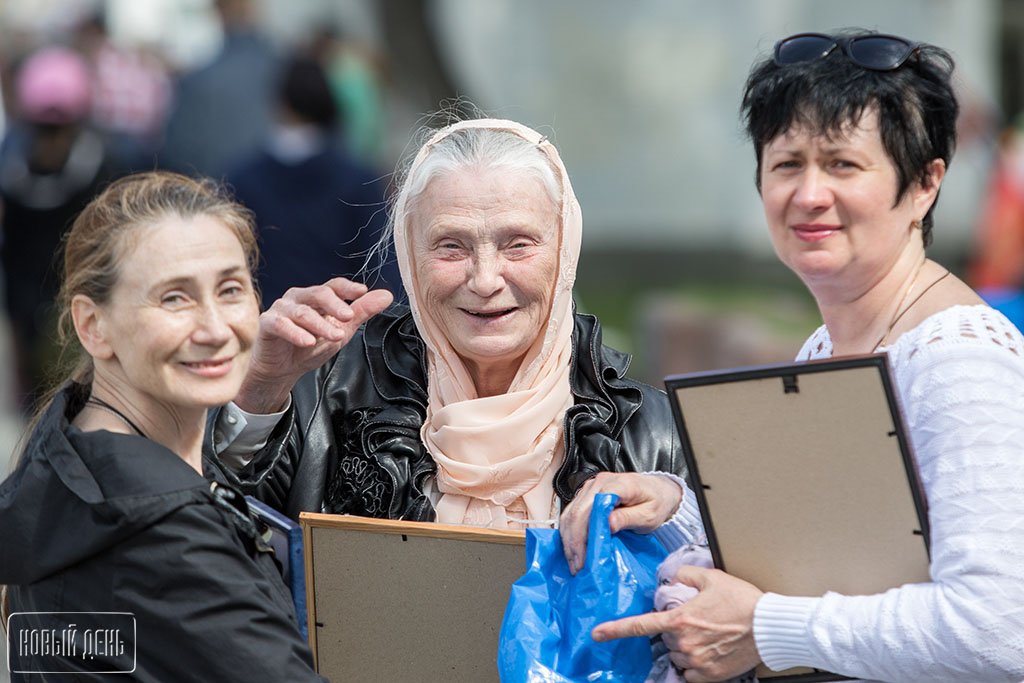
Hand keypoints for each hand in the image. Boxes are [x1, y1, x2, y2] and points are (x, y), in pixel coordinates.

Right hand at [236, 278, 392, 412]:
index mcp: (316, 297)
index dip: (347, 288)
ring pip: (302, 311)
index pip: (333, 286)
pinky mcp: (268, 323)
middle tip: (348, 317)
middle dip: (335, 305)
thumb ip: (361, 313)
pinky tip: (308, 342)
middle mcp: (299, 298)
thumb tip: (386, 296)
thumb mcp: (341, 330)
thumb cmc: (309, 346)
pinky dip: (295, 333)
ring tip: (334, 336)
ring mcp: (282, 309)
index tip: (362, 292)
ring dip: (320, 324)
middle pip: (318, 293)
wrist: (282, 368)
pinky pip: (280, 324)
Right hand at [559, 472, 681, 573]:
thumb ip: (628, 518)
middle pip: (576, 512)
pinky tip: (574, 549)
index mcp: (617, 485)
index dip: (582, 535)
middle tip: (576, 567)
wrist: (659, 490)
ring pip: (570, 514)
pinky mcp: (587, 494)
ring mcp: (591, 487)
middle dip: (573, 543)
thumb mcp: (649, 515)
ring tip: (574, 562)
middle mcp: (599, 483)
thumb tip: (608, 524)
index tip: (583, 559)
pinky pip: (572, 513)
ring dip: (569, 540)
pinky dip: (570, 533)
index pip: (591, 508)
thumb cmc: (657, 503)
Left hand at [592, 566, 762, 682]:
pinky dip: (696, 665)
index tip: (597, 635)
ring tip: (709, 636)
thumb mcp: (711, 578)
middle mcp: (684, 643)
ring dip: (686, 648)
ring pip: (678, 656)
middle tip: (699, 622)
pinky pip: (691, 673)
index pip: (640, 626)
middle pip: (666, 640)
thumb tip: (676, 578)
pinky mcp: (710, 676)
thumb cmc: (743, 602)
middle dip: (676, 631)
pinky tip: (710, 652)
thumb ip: (686, 575)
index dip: (615, 630)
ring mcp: (697, 662)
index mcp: (680, 619)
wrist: (769, 627)